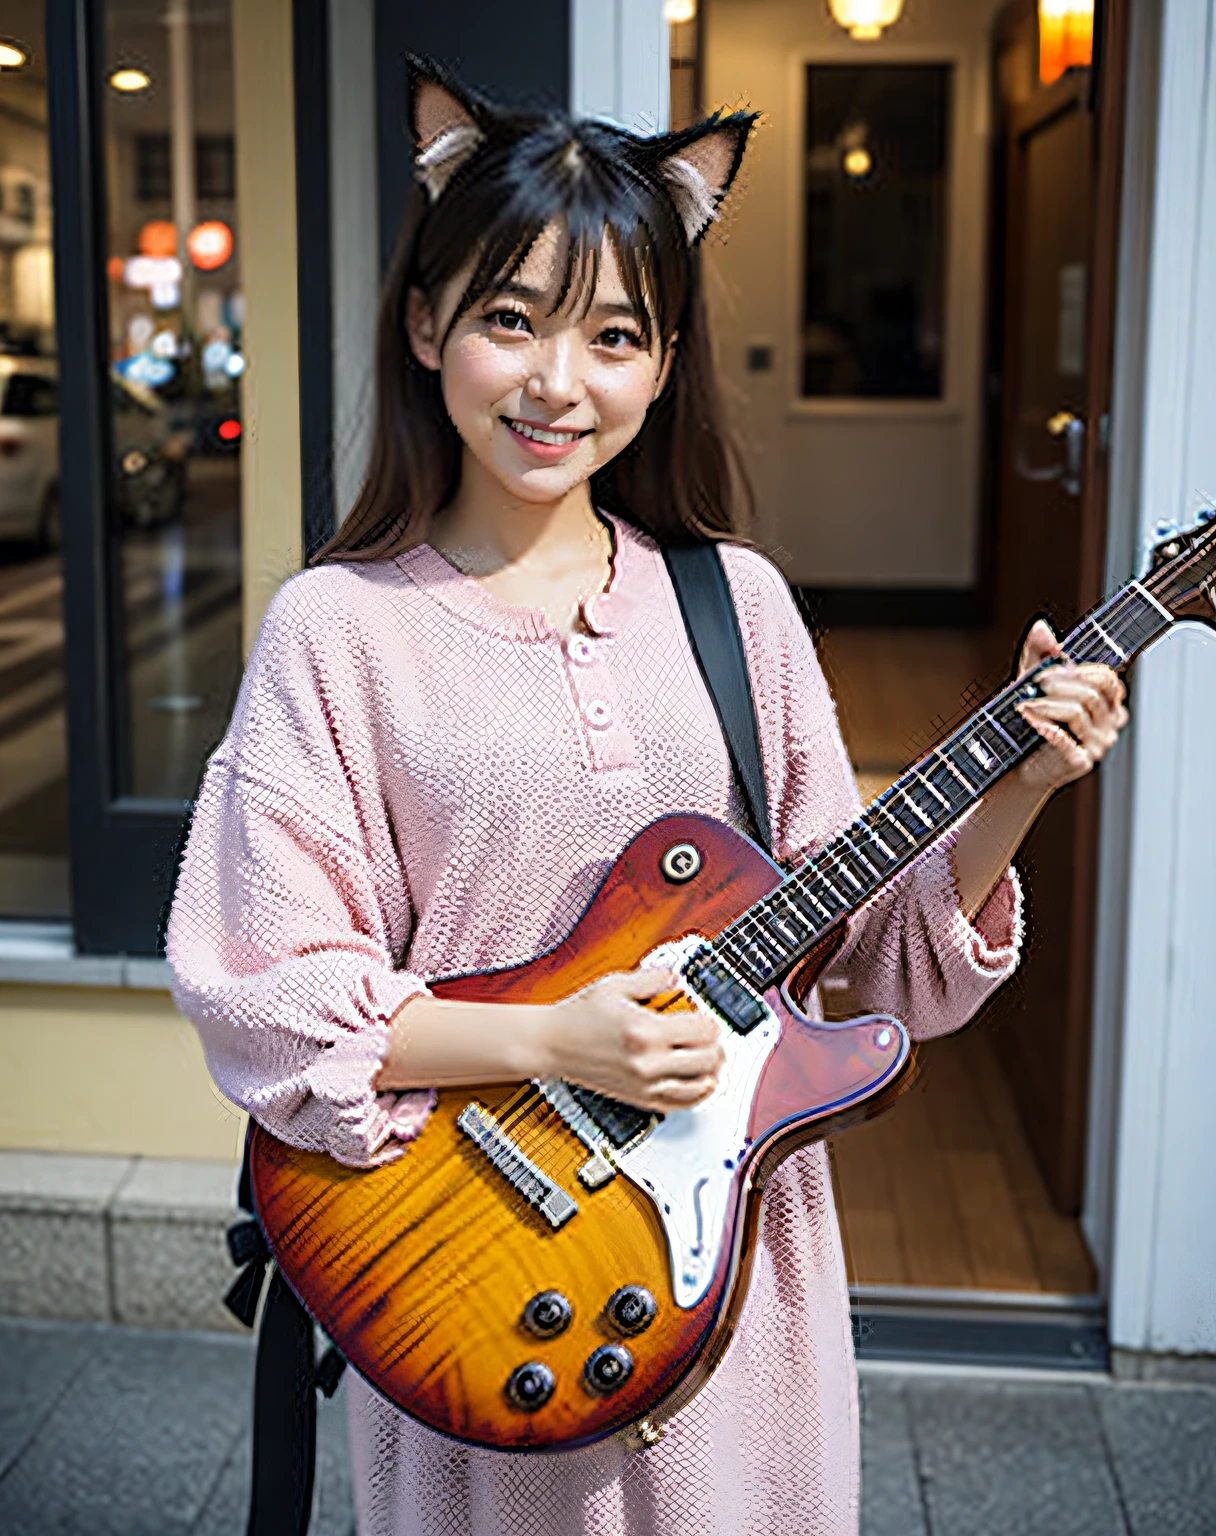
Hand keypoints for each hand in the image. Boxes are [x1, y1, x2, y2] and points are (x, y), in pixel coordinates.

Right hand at [541, 967, 724, 1113]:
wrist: (551, 1045)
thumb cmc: (577, 1016)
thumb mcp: (613, 985)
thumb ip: (650, 977)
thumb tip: (675, 974)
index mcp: (645, 1031)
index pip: (703, 1030)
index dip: (710, 1020)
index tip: (705, 1015)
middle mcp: (648, 1062)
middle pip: (709, 1058)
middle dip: (716, 1044)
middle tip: (711, 1035)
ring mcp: (645, 1084)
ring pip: (701, 1084)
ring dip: (712, 1069)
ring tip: (709, 1057)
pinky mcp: (640, 1099)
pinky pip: (682, 1104)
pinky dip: (699, 1094)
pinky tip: (701, 1082)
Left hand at [1014, 619, 1129, 794]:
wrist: (1016, 761)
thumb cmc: (1031, 719)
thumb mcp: (1033, 682)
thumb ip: (1040, 654)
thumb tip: (1042, 627)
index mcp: (1107, 703)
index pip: (1108, 679)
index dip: (1080, 672)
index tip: (1050, 670)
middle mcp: (1109, 724)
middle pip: (1093, 694)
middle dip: (1061, 686)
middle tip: (1036, 684)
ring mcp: (1099, 745)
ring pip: (1079, 713)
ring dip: (1047, 705)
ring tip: (1024, 705)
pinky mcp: (1082, 762)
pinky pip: (1067, 739)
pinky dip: (1046, 727)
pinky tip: (1030, 721)